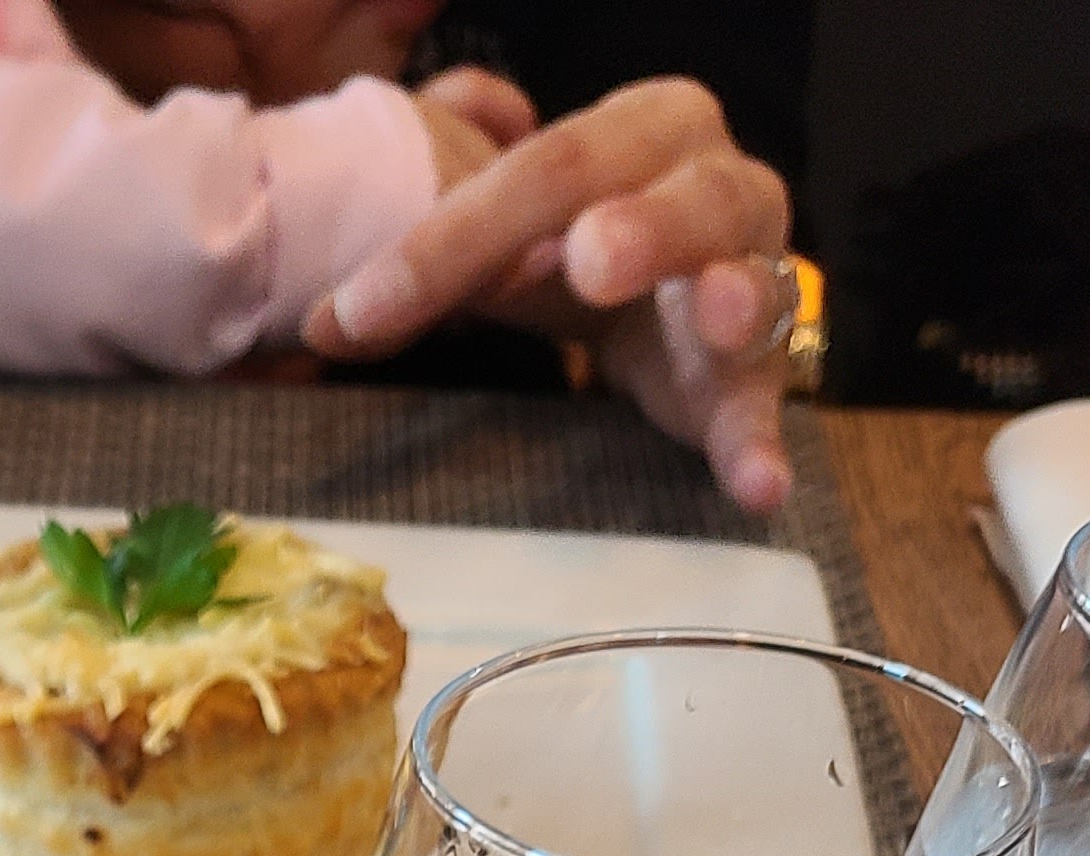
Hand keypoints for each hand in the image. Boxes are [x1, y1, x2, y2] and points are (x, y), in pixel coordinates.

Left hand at [301, 78, 797, 516]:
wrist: (680, 281)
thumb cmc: (582, 249)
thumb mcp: (508, 249)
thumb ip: (434, 275)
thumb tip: (325, 326)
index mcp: (634, 133)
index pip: (541, 172)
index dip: (450, 240)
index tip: (364, 312)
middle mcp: (710, 182)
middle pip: (670, 198)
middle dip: (637, 227)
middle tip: (591, 260)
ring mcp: (753, 272)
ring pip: (748, 275)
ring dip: (733, 299)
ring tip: (721, 321)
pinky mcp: (762, 370)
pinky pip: (764, 405)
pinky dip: (761, 444)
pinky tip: (759, 487)